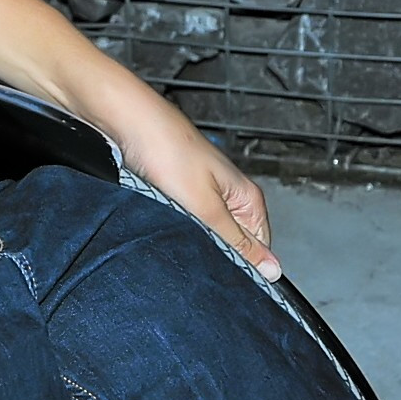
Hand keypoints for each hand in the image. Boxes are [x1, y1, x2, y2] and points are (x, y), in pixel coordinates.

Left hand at [111, 101, 280, 281]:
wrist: (127, 122)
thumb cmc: (167, 150)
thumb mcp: (206, 206)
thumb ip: (237, 240)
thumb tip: (273, 271)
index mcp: (247, 198)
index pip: (260, 248)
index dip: (244, 266)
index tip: (224, 277)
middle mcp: (228, 196)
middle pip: (232, 242)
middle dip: (215, 253)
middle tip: (194, 255)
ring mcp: (202, 193)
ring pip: (204, 233)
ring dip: (191, 239)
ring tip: (176, 234)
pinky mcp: (176, 192)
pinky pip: (182, 221)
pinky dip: (173, 226)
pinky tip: (163, 226)